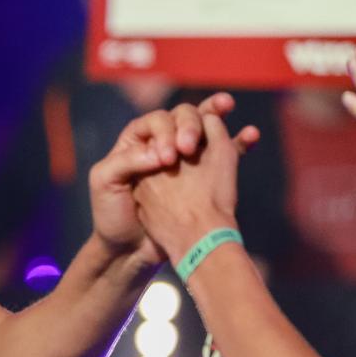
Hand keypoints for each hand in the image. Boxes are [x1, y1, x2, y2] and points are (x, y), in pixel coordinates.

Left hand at [90, 94, 257, 261]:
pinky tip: (251, 134)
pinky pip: (223, 153)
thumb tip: (160, 153)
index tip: (168, 158)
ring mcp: (182, 161)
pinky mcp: (201, 177)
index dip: (165, 131)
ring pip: (205, 131)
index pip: (156, 121)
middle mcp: (158, 146)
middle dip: (192, 122)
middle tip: (190, 147)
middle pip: (182, 119)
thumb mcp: (105, 183)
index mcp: (133, 143)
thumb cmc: (113, 217)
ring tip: (228, 105)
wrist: (130, 251)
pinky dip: (238, 141)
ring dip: (218, 115)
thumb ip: (125, 160)